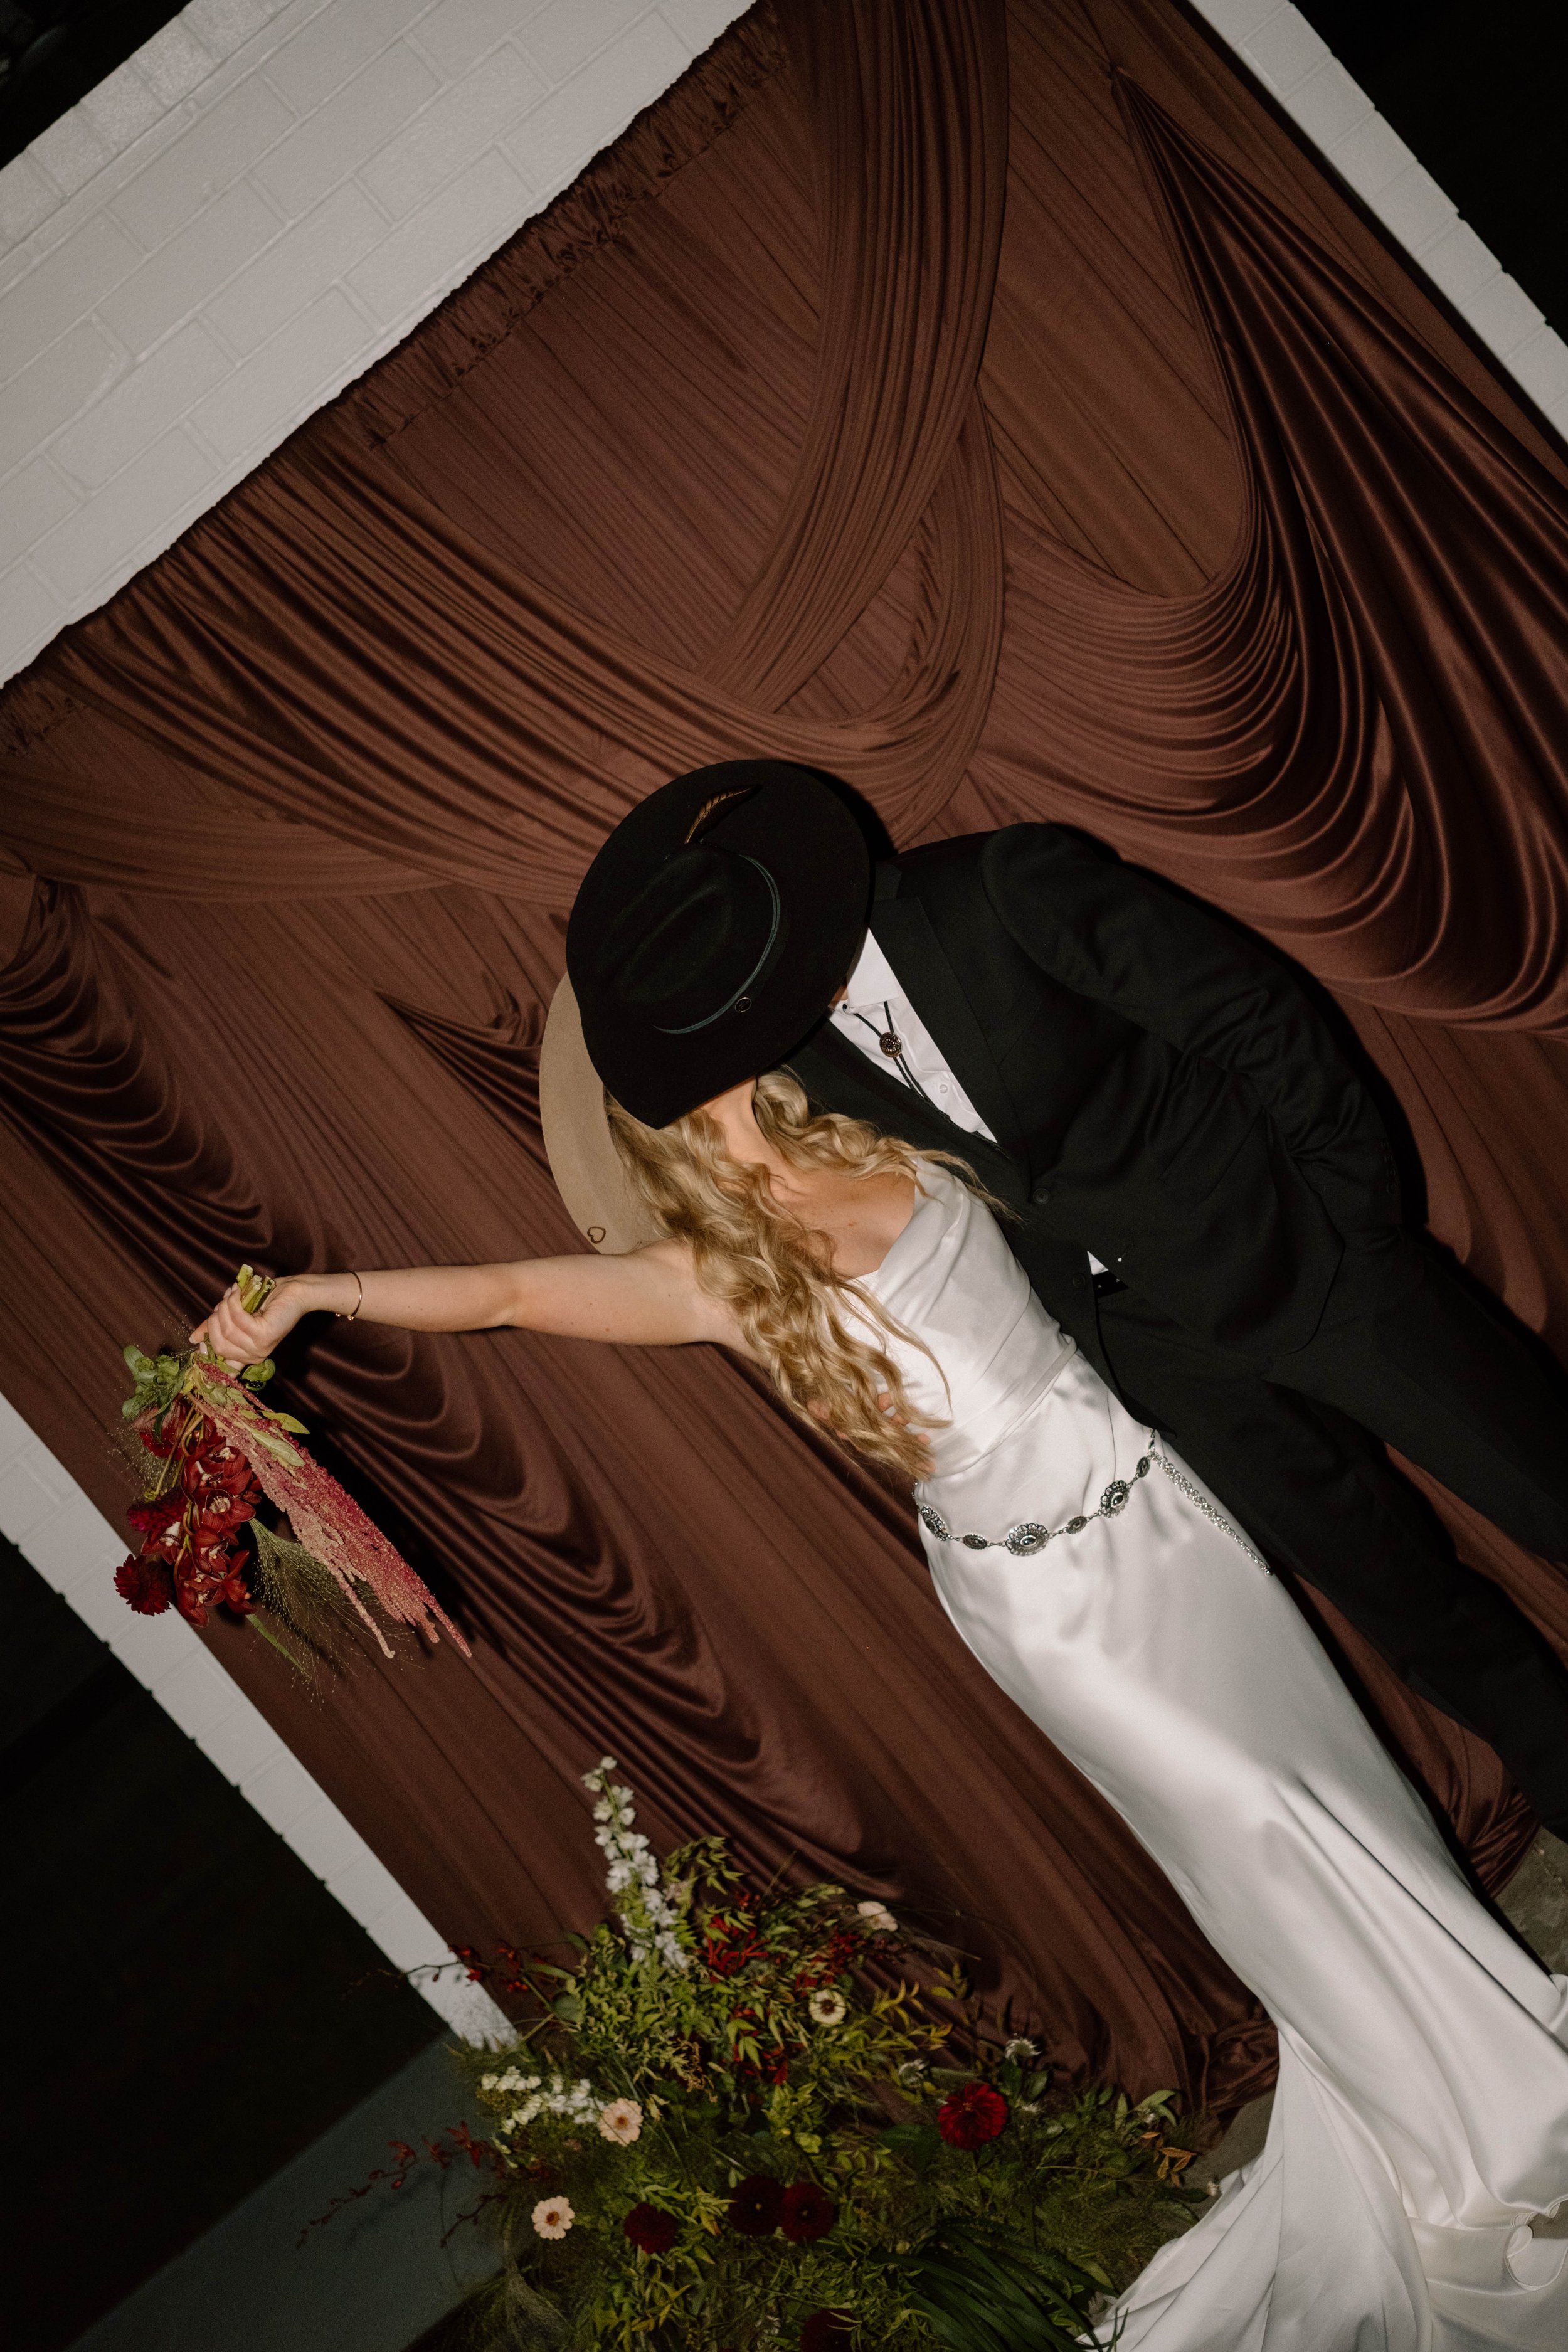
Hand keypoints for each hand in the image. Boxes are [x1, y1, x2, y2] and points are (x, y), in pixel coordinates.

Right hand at [191, 1277, 310, 1369]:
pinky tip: (237, 1292)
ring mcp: (260, 1348)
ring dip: (224, 1308)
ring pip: (226, 1331)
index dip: (206, 1350)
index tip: (196, 1339)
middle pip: (218, 1344)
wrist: (293, 1292)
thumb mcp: (236, 1316)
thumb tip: (193, 1338)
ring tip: (232, 1294)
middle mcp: (253, 1356)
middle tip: (223, 1302)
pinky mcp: (264, 1336)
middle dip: (214, 1320)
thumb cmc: (265, 1303)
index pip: (219, 1359)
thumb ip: (216, 1327)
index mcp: (246, 1356)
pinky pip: (238, 1319)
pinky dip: (233, 1303)